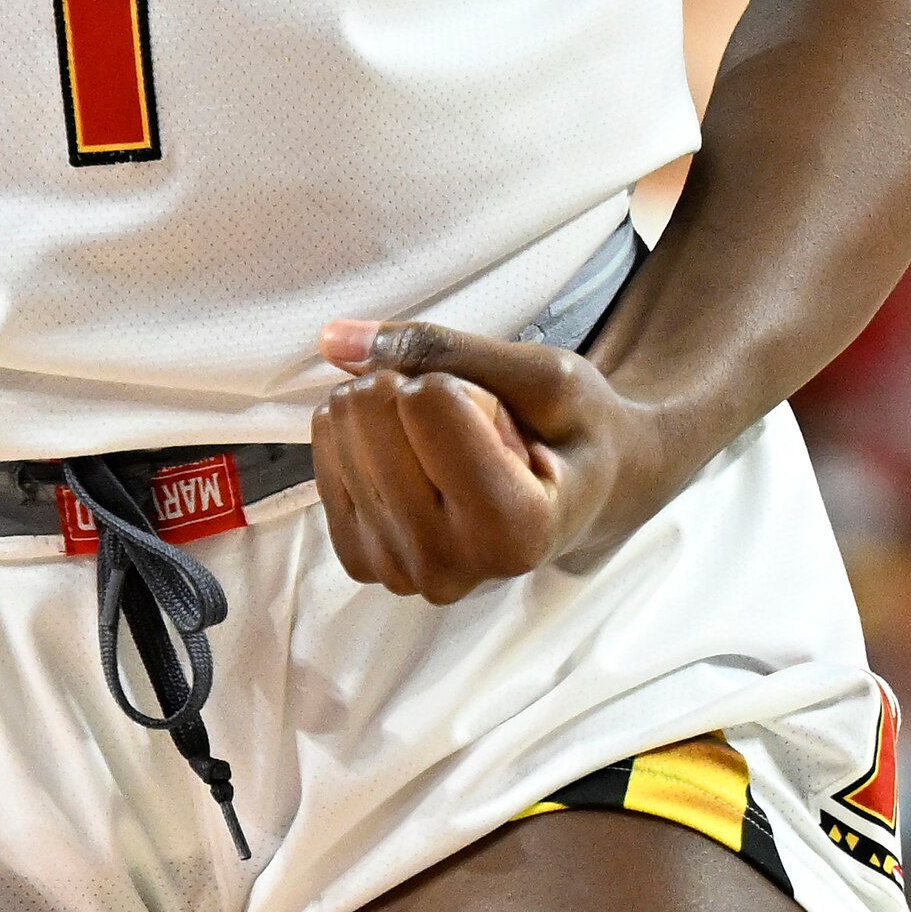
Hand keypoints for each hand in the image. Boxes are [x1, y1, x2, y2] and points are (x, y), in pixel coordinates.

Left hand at [307, 319, 686, 602]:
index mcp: (514, 530)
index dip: (458, 381)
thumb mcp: (543, 376)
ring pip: (340, 428)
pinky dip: (356, 433)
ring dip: (384, 409)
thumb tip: (334, 339)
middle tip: (469, 425)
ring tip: (445, 444)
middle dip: (412, 386)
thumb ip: (443, 348)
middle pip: (371, 412)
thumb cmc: (577, 431)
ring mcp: (400, 572)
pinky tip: (406, 453)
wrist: (588, 495)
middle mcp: (450, 567)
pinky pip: (321, 457)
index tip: (501, 418)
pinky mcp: (363, 561)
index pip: (427, 401)